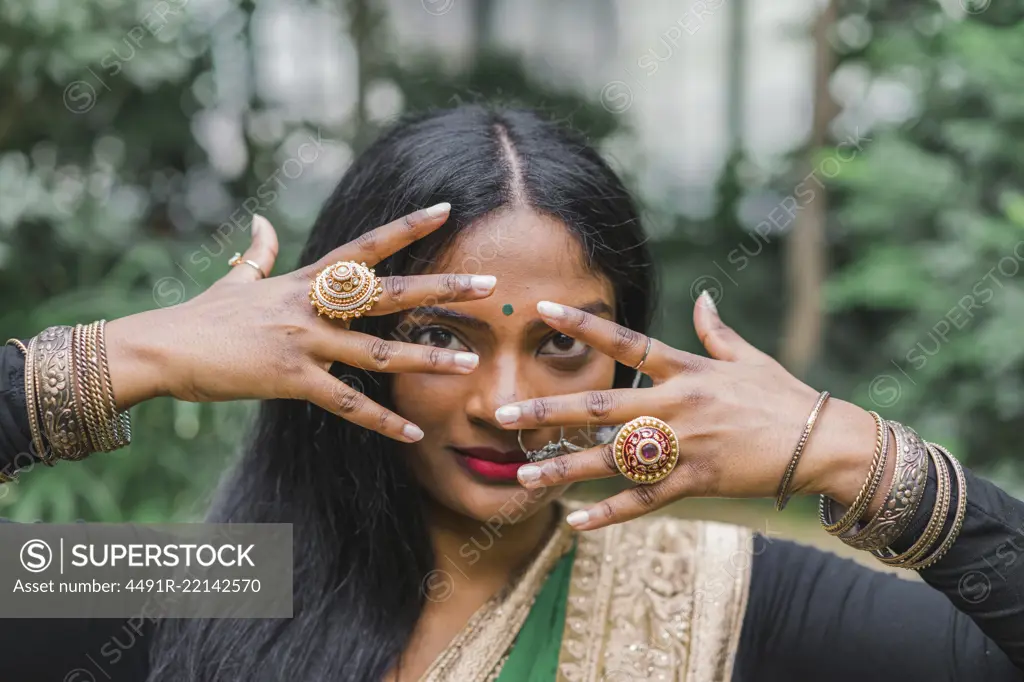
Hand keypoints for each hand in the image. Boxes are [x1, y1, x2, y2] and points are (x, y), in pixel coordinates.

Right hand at [105, 204, 495, 442]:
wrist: (162, 348)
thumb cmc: (202, 317)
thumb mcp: (236, 280)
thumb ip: (258, 253)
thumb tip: (260, 222)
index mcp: (305, 279)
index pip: (367, 246)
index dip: (407, 227)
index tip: (446, 210)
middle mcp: (312, 304)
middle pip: (389, 293)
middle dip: (440, 289)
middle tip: (488, 285)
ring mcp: (303, 341)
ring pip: (378, 351)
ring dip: (426, 359)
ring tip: (470, 362)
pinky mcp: (291, 379)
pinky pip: (346, 404)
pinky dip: (381, 421)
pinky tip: (412, 434)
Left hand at [494, 293, 878, 529]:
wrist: (823, 441)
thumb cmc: (785, 396)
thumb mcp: (749, 358)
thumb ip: (716, 331)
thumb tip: (704, 297)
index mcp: (686, 369)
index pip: (625, 342)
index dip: (583, 326)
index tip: (541, 310)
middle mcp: (677, 405)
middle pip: (602, 406)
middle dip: (549, 412)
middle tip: (503, 416)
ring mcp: (685, 446)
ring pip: (613, 459)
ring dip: (565, 468)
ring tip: (523, 477)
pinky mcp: (696, 482)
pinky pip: (645, 501)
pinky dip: (610, 513)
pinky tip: (574, 522)